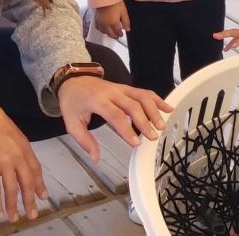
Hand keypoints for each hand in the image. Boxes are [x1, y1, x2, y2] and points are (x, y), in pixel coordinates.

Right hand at [0, 90, 46, 221]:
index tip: (43, 196)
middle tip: (33, 214)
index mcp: (25, 148)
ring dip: (14, 205)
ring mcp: (5, 163)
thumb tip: (19, 159)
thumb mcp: (14, 135)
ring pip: (12, 189)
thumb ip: (18, 148)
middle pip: (27, 182)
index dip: (39, 184)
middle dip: (31, 200)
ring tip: (15, 218)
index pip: (36, 170)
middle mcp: (19, 157)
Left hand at [56, 75, 170, 162]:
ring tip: (161, 124)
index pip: (115, 115)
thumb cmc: (73, 101)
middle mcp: (112, 93)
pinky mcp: (127, 88)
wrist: (74, 80)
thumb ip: (85, 141)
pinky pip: (145, 92)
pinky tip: (167, 108)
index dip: (127, 129)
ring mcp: (122, 88)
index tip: (135, 142)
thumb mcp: (71, 123)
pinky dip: (157, 99)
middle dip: (145, 122)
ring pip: (142, 96)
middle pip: (133, 105)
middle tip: (152, 137)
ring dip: (154, 110)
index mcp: (97, 101)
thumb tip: (96, 157)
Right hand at [94, 2, 129, 39]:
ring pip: (103, 32)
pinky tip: (103, 29)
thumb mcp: (124, 12)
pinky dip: (101, 30)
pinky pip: (98, 28)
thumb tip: (127, 29)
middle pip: (110, 33)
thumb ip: (126, 22)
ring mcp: (100, 22)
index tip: (122, 35)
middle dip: (114, 36)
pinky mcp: (96, 19)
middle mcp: (105, 24)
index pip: (117, 31)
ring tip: (111, 34)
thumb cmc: (115, 2)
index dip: (120, 34)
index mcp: (113, 23)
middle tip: (117, 37)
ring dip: (108, 34)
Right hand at [214, 26, 238, 51]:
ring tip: (215, 37)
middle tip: (216, 35)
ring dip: (223, 35)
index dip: (238, 41)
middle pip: (233, 32)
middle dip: (224, 34)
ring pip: (230, 33)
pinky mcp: (238, 36)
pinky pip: (232, 39)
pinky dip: (228, 44)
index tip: (233, 46)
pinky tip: (224, 49)